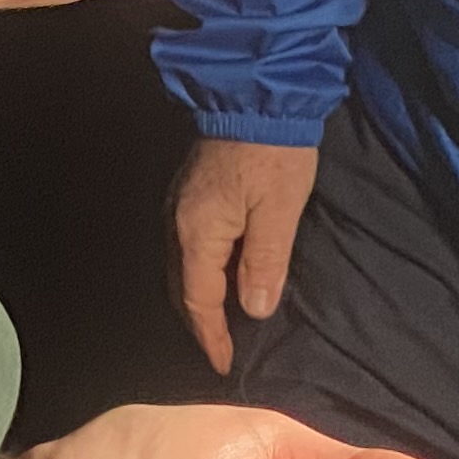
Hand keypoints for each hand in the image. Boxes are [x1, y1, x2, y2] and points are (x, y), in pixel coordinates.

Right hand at [171, 137, 319, 373]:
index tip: (223, 363)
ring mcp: (180, 205)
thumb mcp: (279, 212)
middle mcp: (179, 222)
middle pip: (181, 286)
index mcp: (198, 233)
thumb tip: (254, 309)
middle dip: (199, 322)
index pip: (199, 299)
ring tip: (219, 322)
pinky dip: (200, 273)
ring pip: (181, 267)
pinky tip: (217, 277)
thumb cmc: (274, 154)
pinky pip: (187, 247)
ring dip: (198, 298)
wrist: (258, 95)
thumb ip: (264, 263)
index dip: (211, 334)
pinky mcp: (190, 192)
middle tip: (220, 349)